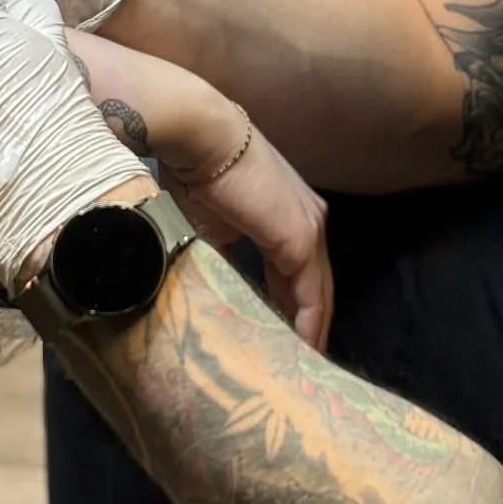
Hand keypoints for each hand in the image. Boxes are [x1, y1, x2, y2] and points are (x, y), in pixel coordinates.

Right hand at [64, 28, 332, 350]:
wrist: (195, 132)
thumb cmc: (186, 172)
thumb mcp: (202, 227)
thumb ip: (213, 259)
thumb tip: (198, 297)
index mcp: (284, 214)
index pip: (293, 272)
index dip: (288, 308)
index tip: (279, 346)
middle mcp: (305, 218)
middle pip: (311, 285)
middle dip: (303, 326)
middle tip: (294, 371)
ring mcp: (308, 224)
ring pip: (316, 291)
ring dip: (308, 330)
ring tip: (296, 371)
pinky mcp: (301, 233)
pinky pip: (311, 291)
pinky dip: (308, 323)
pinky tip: (300, 351)